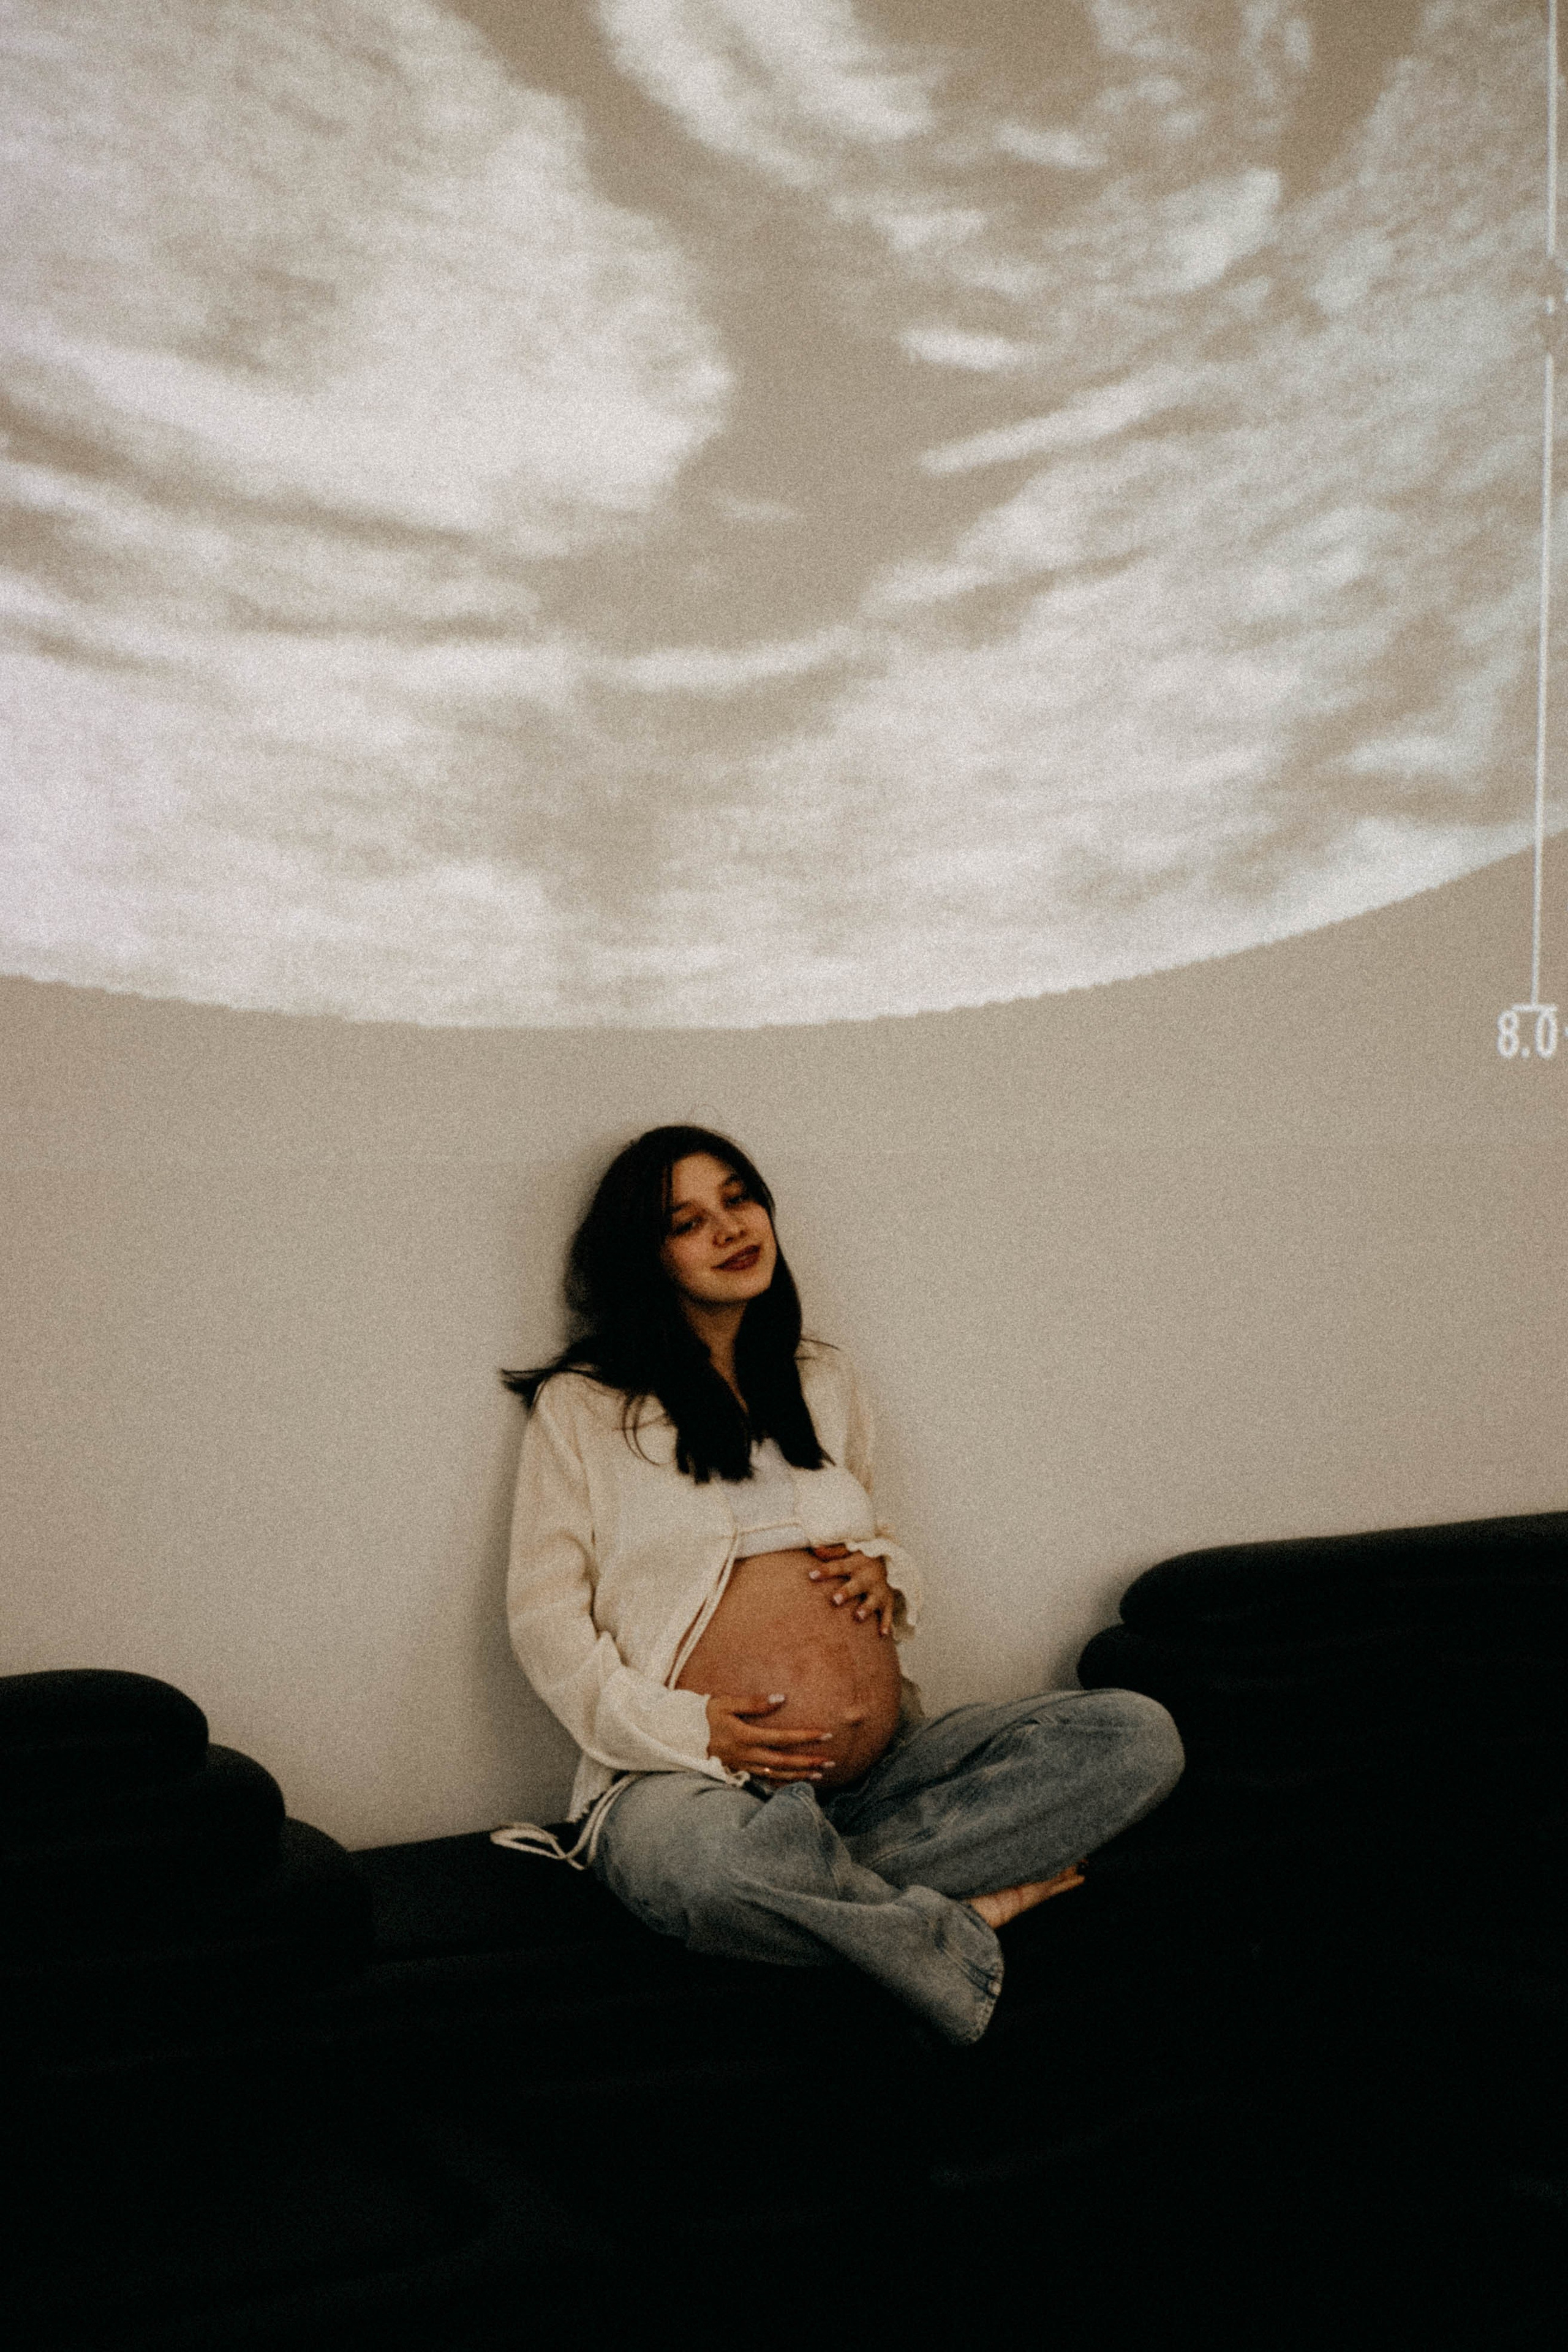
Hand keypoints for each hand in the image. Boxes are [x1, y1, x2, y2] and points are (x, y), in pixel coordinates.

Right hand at [705, 1692, 833, 1782]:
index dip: (805, 1737)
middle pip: (783, 1762)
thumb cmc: (703, 1715)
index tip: (826, 1734)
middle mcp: (746, 1755)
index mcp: (744, 1737)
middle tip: (831, 1761)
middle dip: (808, 1762)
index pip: (781, 1738)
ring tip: (820, 1774)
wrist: (680, 1734)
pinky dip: (782, 1783)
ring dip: (799, 1775)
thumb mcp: (725, 1703)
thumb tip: (781, 1698)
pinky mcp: (739, 1771)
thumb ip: (753, 1702)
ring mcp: (742, 1766)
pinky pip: (765, 1781)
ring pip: (776, 1775)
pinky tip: (795, 1782)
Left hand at [807, 1545, 896, 1635]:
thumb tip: (814, 1548)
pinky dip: (886, 1622)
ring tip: (858, 1617)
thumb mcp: (848, 1551)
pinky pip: (888, 1612)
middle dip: (847, 1592)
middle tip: (835, 1600)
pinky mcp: (888, 1600)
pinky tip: (882, 1634)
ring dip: (866, 1608)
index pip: (838, 1566)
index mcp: (855, 1563)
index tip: (812, 1575)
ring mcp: (879, 1589)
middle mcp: (868, 1577)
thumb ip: (832, 1553)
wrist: (890, 1562)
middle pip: (857, 1585)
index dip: (826, 1571)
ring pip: (873, 1600)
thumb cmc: (861, 1558)